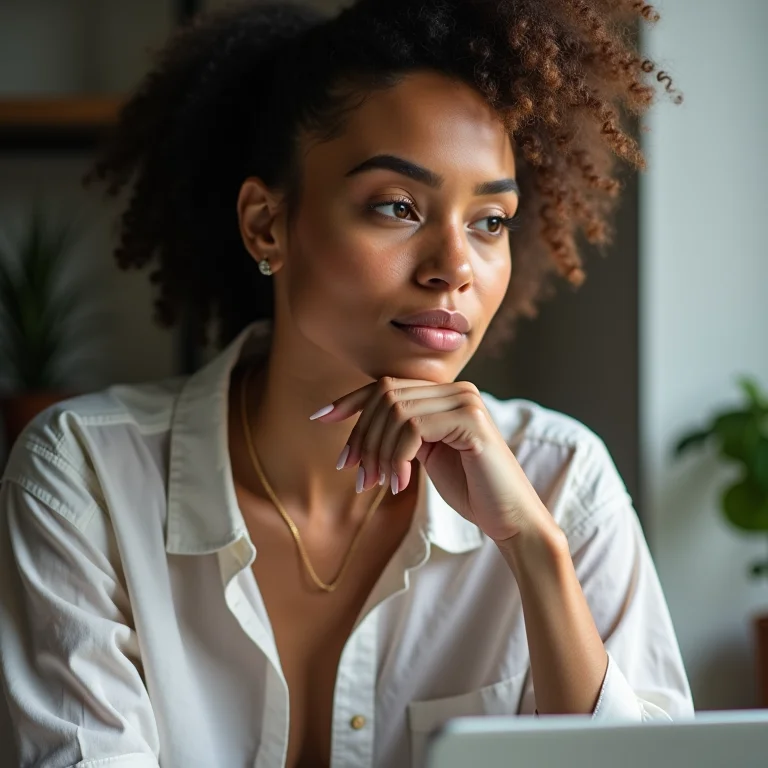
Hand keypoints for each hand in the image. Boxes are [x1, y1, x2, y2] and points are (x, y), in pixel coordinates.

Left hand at [309, 377, 555, 541]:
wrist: (510, 520)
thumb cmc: (470, 490)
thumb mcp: (426, 454)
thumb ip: (403, 433)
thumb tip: (359, 427)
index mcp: (447, 394)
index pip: (388, 385)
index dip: (351, 400)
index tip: (320, 417)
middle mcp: (458, 390)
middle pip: (386, 396)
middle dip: (362, 435)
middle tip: (356, 474)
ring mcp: (466, 402)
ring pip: (395, 411)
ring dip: (377, 452)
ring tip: (376, 484)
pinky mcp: (471, 422)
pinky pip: (412, 429)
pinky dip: (396, 458)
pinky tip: (400, 484)